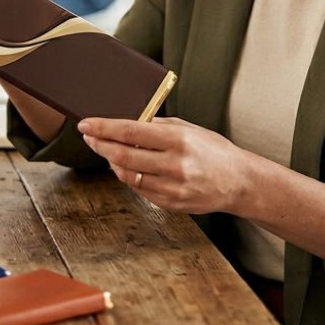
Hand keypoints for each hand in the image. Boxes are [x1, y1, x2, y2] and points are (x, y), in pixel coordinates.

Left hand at [77, 117, 251, 214]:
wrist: (238, 182)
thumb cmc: (212, 150)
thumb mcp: (189, 128)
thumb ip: (157, 126)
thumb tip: (125, 122)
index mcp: (179, 139)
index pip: (131, 132)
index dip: (104, 128)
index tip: (86, 123)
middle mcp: (174, 164)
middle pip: (123, 155)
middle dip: (100, 144)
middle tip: (88, 137)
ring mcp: (172, 187)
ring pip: (127, 174)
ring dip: (111, 161)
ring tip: (106, 150)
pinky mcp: (170, 203)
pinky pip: (139, 188)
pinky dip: (127, 175)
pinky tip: (125, 165)